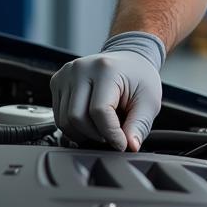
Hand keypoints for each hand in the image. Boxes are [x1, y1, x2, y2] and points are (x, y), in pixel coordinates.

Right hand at [50, 32, 164, 150]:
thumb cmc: (139, 78)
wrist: (130, 59)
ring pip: (64, 120)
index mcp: (106, 69)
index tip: (121, 143)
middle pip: (76, 117)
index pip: (99, 111)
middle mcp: (82, 68)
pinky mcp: (57, 81)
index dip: (111, 134)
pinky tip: (90, 120)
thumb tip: (131, 146)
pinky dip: (73, 126)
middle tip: (111, 136)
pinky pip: (59, 116)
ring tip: (102, 127)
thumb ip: (139, 125)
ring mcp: (66, 74)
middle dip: (95, 135)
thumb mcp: (149, 101)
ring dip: (83, 133)